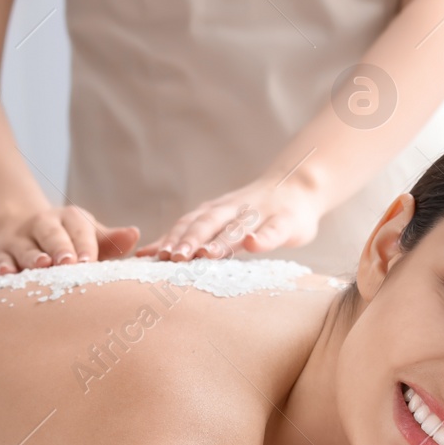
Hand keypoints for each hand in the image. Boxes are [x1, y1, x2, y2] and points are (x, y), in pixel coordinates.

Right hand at [0, 205, 139, 274]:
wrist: (20, 226)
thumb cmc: (67, 238)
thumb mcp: (89, 234)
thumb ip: (110, 240)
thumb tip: (135, 234)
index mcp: (70, 219)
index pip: (79, 229)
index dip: (84, 245)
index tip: (89, 261)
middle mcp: (43, 224)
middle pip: (52, 234)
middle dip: (60, 248)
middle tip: (68, 263)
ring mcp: (20, 238)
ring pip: (25, 247)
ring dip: (32, 256)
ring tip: (41, 265)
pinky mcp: (0, 252)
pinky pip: (0, 258)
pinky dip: (2, 266)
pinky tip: (6, 274)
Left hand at [138, 177, 325, 260]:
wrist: (297, 187)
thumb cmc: (251, 214)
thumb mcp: (217, 222)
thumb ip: (186, 237)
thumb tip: (146, 254)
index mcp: (214, 212)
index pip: (188, 224)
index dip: (171, 238)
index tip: (153, 257)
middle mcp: (232, 210)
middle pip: (207, 223)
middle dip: (189, 240)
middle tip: (173, 258)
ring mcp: (260, 214)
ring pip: (237, 227)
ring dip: (221, 240)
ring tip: (206, 255)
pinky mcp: (286, 221)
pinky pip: (273, 230)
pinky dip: (262, 237)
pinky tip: (252, 244)